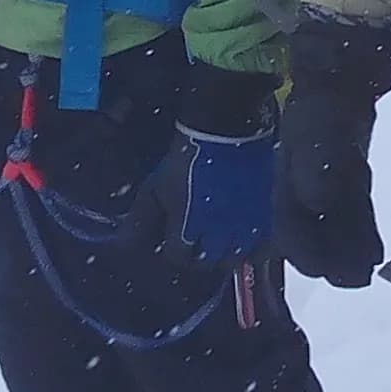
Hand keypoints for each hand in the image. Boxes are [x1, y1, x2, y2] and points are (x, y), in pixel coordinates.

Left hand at [154, 65, 279, 262]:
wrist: (227, 129)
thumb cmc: (187, 158)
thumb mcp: (156, 187)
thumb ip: (140, 220)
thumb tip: (123, 245)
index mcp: (186, 228)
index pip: (177, 257)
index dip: (174, 248)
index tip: (176, 236)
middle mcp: (217, 235)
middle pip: (206, 263)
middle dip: (198, 253)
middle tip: (198, 237)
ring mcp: (244, 228)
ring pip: (235, 258)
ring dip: (225, 252)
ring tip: (222, 238)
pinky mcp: (267, 217)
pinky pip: (263, 247)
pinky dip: (253, 248)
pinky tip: (246, 237)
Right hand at [275, 6, 390, 288]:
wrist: (342, 62)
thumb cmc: (325, 98)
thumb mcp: (317, 132)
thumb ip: (317, 169)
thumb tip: (317, 202)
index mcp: (286, 176)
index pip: (289, 227)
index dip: (306, 253)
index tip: (327, 274)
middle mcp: (301, 180)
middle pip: (313, 229)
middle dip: (331, 257)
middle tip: (356, 279)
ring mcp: (326, 172)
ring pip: (334, 219)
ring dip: (347, 245)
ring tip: (367, 268)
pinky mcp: (348, 163)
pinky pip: (352, 203)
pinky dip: (361, 225)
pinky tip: (374, 245)